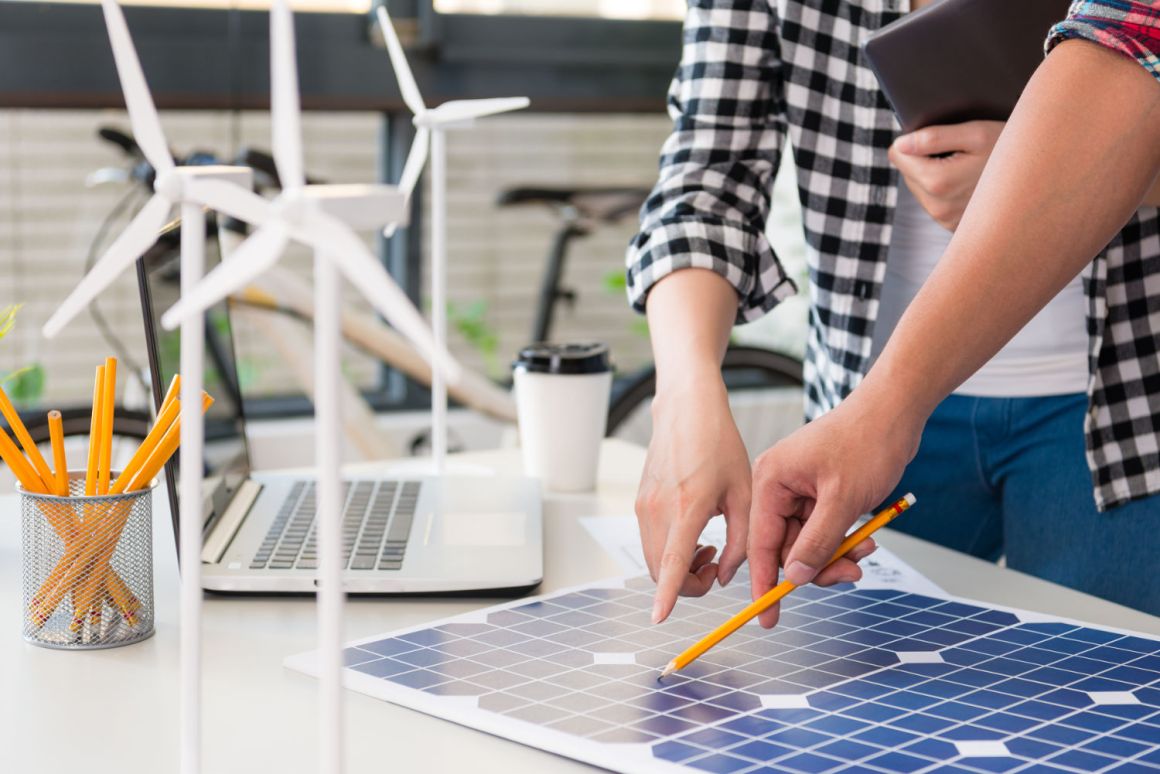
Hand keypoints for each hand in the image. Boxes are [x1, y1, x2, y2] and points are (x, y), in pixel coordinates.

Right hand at [636, 375, 750, 623]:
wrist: (686, 409)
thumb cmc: (719, 444)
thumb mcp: (745, 491)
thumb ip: (741, 541)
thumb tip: (725, 576)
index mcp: (688, 506)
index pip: (671, 562)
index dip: (667, 594)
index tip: (659, 618)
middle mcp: (658, 509)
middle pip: (661, 572)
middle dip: (688, 584)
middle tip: (717, 566)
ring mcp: (644, 506)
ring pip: (653, 560)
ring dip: (679, 568)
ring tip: (711, 548)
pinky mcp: (639, 502)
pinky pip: (650, 542)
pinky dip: (670, 552)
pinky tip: (696, 534)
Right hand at [747, 395, 921, 627]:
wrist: (895, 412)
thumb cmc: (866, 441)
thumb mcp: (842, 500)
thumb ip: (817, 542)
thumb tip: (797, 578)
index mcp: (770, 480)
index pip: (761, 542)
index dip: (765, 581)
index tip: (768, 616)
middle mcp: (777, 486)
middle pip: (786, 546)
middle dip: (817, 564)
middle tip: (849, 575)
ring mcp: (798, 489)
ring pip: (807, 542)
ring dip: (836, 554)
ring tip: (865, 550)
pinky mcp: (818, 492)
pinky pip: (823, 530)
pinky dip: (843, 540)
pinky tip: (865, 537)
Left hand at [889, 121, 1004, 230]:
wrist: (1045, 180)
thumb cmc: (1013, 149)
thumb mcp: (976, 133)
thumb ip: (933, 138)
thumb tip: (900, 145)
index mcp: (939, 182)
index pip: (898, 155)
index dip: (912, 139)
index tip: (935, 134)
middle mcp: (939, 208)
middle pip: (908, 173)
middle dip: (924, 158)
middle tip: (959, 149)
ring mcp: (946, 220)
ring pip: (920, 188)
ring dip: (935, 174)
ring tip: (969, 165)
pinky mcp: (954, 227)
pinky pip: (935, 202)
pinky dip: (946, 189)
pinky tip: (971, 181)